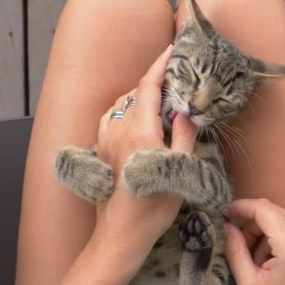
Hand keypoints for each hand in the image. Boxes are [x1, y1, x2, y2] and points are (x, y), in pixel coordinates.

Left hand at [59, 45, 197, 284]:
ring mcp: (104, 139)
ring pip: (120, 104)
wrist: (119, 234)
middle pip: (135, 93)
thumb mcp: (179, 171)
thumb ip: (184, 135)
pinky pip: (110, 118)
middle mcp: (118, 129)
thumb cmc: (153, 207)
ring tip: (157, 101)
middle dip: (154, 82)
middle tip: (173, 81)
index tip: (171, 50)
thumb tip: (185, 111)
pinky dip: (124, 111)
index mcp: (140, 131)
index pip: (149, 87)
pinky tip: (134, 121)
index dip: (160, 65)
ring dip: (139, 97)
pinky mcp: (98, 150)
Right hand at [225, 199, 284, 284]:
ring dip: (267, 232)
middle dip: (253, 223)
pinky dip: (282, 240)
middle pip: (275, 212)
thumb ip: (235, 250)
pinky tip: (274, 262)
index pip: (263, 209)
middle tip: (239, 243)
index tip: (226, 213)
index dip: (241, 207)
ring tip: (259, 260)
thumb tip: (228, 227)